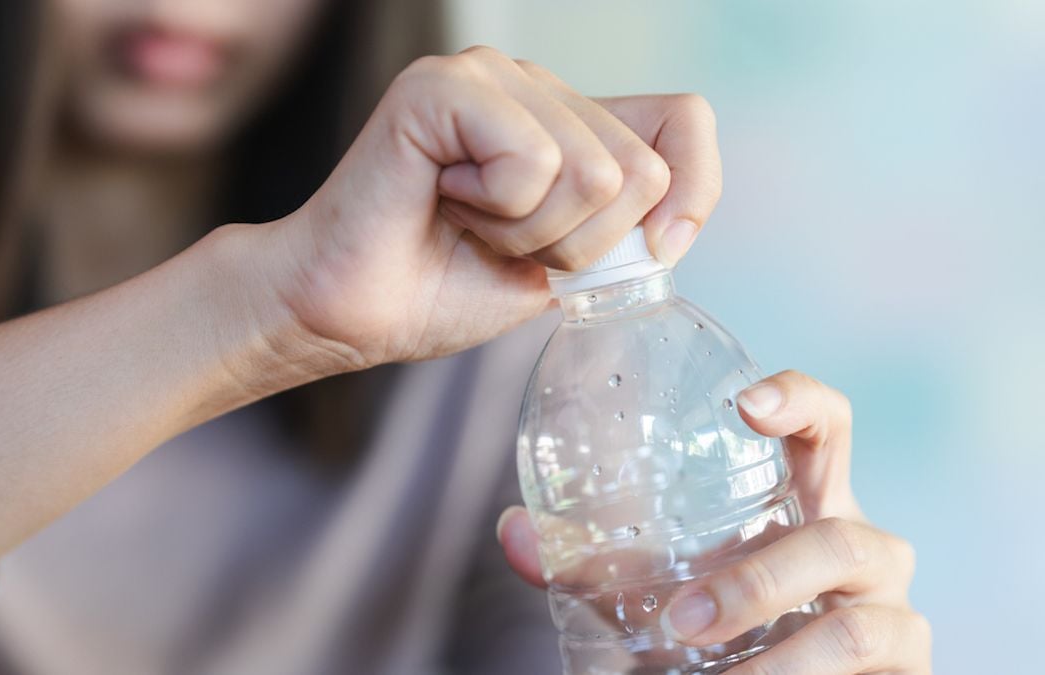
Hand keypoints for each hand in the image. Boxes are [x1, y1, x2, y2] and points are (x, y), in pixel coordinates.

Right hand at [236, 46, 721, 374]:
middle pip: (640, 168)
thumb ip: (623, 231)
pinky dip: (495, 210)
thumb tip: (672, 221)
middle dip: (578, 243)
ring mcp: (489, 76)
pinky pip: (530, 161)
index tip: (654, 252)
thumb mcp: (564, 267)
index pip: (684, 119)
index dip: (694, 191)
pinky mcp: (443, 86)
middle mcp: (534, 84)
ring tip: (467, 224)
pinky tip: (442, 198)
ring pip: (591, 172)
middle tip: (502, 243)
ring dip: (530, 234)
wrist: (350, 313)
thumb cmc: (441, 288)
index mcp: (570, 120)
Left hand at [498, 370, 931, 673]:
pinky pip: (867, 673)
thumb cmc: (712, 626)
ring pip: (854, 623)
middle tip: (679, 622)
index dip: (800, 400)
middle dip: (756, 582)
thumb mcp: (650, 589)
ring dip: (776, 662)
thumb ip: (589, 561)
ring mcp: (890, 609)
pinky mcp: (906, 667)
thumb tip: (514, 532)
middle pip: (837, 534)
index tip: (744, 404)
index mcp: (803, 501)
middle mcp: (857, 544)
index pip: (826, 427)